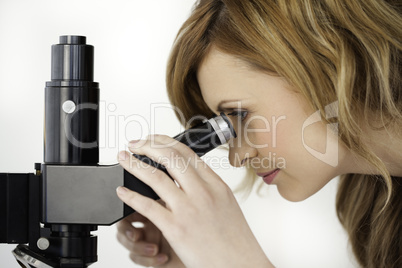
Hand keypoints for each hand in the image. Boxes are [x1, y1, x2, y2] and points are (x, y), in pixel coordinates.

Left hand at [117, 135, 272, 267]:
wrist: (241, 264)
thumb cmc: (235, 240)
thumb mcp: (226, 204)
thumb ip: (208, 187)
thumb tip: (190, 176)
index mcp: (215, 184)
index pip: (186, 152)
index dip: (164, 141)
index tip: (152, 139)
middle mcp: (202, 192)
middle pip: (170, 157)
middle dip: (147, 145)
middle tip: (134, 143)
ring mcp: (188, 209)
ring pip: (156, 177)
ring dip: (134, 164)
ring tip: (123, 158)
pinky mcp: (176, 228)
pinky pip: (148, 206)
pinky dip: (132, 196)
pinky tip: (122, 191)